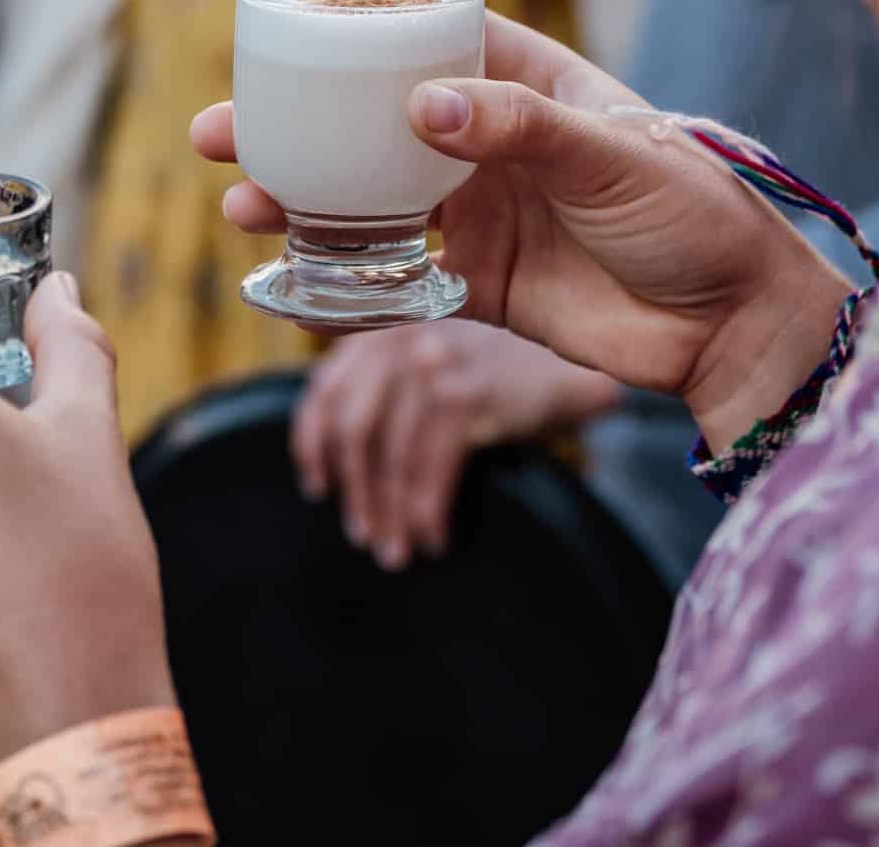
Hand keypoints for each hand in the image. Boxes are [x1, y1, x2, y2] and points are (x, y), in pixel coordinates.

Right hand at [193, 12, 850, 454]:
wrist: (736, 327)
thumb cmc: (696, 211)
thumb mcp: (614, 153)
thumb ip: (521, 128)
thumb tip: (421, 105)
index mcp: (527, 83)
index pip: (430, 36)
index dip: (357, 30)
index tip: (283, 31)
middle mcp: (491, 142)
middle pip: (372, 121)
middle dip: (297, 124)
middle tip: (220, 129)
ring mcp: (481, 213)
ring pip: (369, 200)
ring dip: (302, 200)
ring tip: (242, 203)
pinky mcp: (481, 285)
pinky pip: (395, 280)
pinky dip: (342, 283)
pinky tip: (288, 283)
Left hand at [293, 322, 617, 570]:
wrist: (566, 364)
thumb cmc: (494, 369)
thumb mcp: (432, 355)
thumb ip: (386, 382)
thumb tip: (338, 458)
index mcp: (384, 327)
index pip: (326, 388)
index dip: (312, 444)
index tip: (317, 487)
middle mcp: (403, 339)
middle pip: (356, 429)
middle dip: (357, 492)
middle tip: (362, 535)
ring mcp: (438, 365)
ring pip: (394, 455)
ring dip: (392, 513)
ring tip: (397, 551)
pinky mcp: (472, 395)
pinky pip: (433, 468)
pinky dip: (427, 511)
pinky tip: (434, 537)